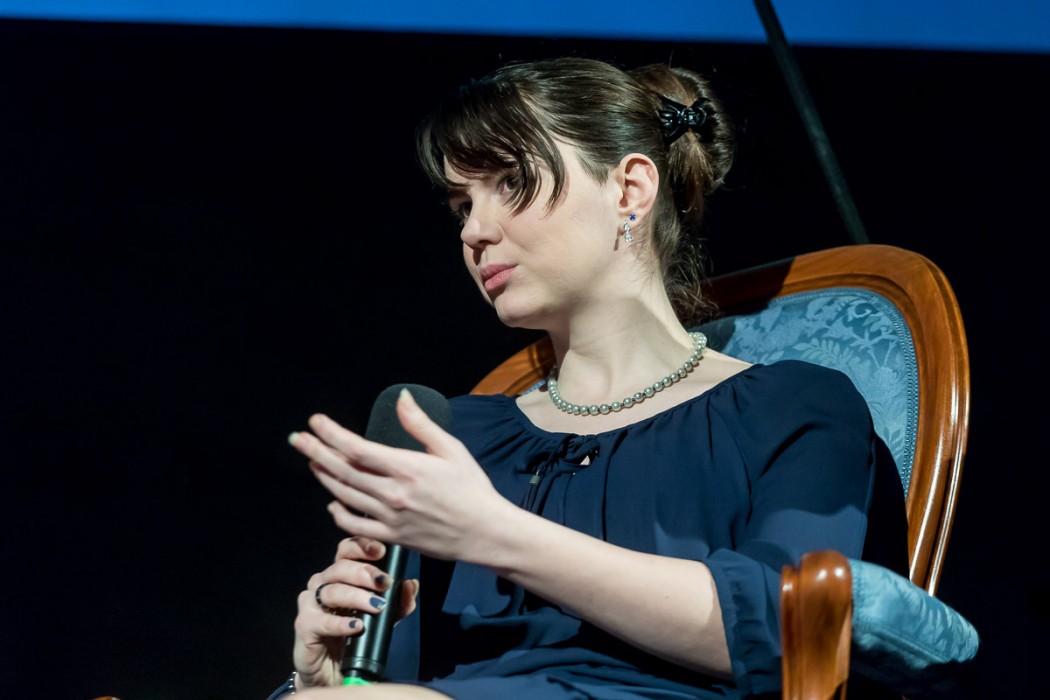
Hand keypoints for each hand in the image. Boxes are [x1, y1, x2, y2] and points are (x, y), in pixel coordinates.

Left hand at [288, 388, 512, 562]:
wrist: (486, 532)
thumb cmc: (472, 489)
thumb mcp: (451, 449)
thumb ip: (420, 424)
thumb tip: (402, 398)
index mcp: (408, 468)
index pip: (357, 448)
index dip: (331, 434)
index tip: (316, 421)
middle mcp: (394, 493)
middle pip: (343, 471)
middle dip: (316, 452)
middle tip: (298, 439)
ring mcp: (390, 518)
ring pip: (345, 495)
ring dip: (324, 477)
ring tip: (312, 462)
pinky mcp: (393, 537)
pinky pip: (355, 526)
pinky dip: (339, 513)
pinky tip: (333, 502)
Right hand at [292, 536, 419, 688]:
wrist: (332, 670)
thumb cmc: (356, 635)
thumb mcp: (384, 617)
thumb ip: (399, 602)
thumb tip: (411, 585)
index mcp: (339, 574)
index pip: (346, 550)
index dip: (361, 546)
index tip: (381, 550)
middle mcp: (322, 583)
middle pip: (340, 567)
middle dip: (364, 572)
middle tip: (384, 582)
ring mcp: (310, 603)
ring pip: (332, 591)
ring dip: (357, 596)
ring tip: (377, 606)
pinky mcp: (305, 625)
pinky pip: (322, 620)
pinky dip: (341, 623)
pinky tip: (357, 626)